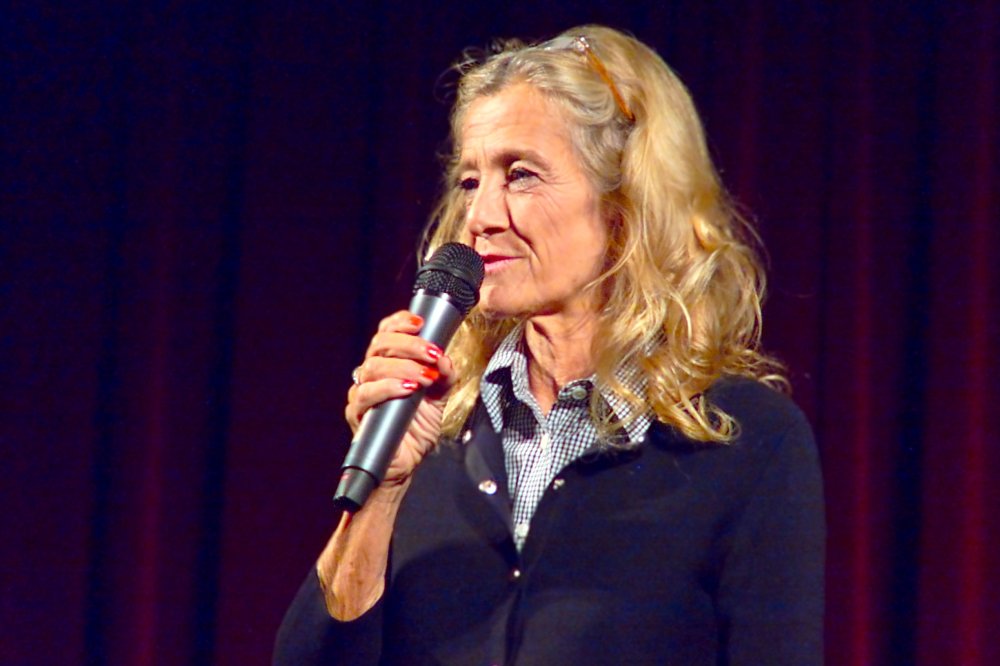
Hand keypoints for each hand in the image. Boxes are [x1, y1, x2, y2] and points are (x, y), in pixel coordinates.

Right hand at [344, 310, 455, 485]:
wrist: (406, 462)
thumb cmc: (416, 428)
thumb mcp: (439, 398)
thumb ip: (445, 377)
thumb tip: (446, 360)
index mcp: (389, 364)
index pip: (386, 333)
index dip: (400, 323)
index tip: (420, 323)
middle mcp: (372, 374)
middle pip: (379, 344)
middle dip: (409, 345)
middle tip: (432, 354)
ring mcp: (362, 392)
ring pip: (373, 366)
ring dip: (403, 367)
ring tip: (425, 377)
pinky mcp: (357, 413)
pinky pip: (366, 394)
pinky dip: (389, 388)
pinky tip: (408, 389)